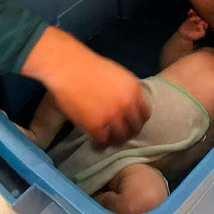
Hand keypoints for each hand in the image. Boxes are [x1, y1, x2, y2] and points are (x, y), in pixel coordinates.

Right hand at [21, 27, 150, 149]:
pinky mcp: (95, 125)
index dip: (138, 121)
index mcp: (134, 90)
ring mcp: (112, 116)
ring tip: (108, 142)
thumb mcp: (118, 74)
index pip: (144, 113)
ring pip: (120, 137)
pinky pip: (102, 142)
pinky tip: (95, 145)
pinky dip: (99, 146)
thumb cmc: (90, 67)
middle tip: (120, 135)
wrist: (69, 67)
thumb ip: (127, 90)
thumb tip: (129, 103)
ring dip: (114, 142)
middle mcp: (127, 104)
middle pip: (134, 128)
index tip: (131, 124)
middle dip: (128, 133)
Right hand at [178, 9, 207, 41]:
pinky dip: (190, 13)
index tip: (197, 25)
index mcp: (202, 28)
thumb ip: (202, 31)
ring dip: (194, 13)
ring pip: (196, 15)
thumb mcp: (197, 36)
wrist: (183, 36)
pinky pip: (191, 15)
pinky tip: (189, 12)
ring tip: (191, 11)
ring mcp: (194, 21)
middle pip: (200, 18)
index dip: (202, 23)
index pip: (205, 23)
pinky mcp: (189, 20)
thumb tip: (201, 25)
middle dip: (196, 17)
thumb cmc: (190, 37)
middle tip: (190, 20)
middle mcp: (199, 24)